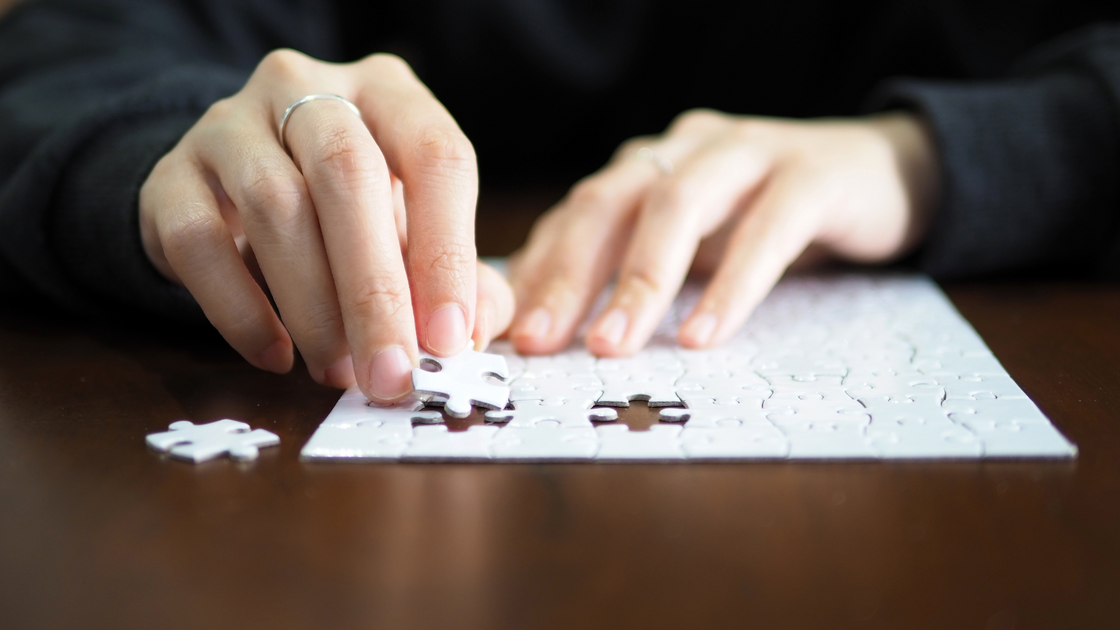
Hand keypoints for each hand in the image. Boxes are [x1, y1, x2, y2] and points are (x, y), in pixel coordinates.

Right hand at [139, 50, 513, 400]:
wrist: (234, 194)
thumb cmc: (348, 217)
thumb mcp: (413, 233)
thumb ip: (457, 277)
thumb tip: (472, 331)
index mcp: (388, 92)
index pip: (436, 156)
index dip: (448, 252)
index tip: (450, 339)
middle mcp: (308, 88)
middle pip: (349, 176)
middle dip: (376, 291)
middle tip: (391, 373)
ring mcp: (230, 124)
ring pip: (274, 206)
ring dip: (313, 308)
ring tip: (338, 371)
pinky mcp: (170, 175)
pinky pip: (198, 242)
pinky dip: (240, 311)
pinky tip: (275, 355)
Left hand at [508, 110, 939, 355]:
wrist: (881, 174)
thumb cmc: (767, 221)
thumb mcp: (693, 246)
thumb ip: (632, 270)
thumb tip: (548, 325)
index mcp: (649, 166)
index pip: (576, 215)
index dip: (538, 272)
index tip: (507, 336)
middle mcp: (685, 150)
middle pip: (608, 201)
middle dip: (568, 275)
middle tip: (541, 343)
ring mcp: (748, 153)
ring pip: (677, 206)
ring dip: (639, 280)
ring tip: (612, 346)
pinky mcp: (811, 175)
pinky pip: (766, 229)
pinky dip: (730, 285)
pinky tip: (704, 335)